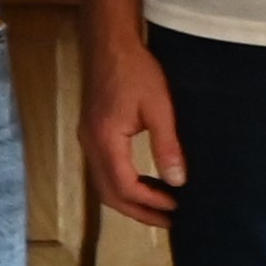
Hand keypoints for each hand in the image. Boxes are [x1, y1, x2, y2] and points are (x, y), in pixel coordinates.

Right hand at [85, 26, 187, 228]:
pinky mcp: (92, 132)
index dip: (150, 202)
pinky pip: (103, 169)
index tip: (177, 209)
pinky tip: (144, 180)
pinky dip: (123, 183)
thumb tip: (178, 182)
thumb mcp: (159, 108)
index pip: (123, 186)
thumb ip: (167, 146)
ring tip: (159, 205)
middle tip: (168, 221)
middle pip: (108, 192)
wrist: (109, 44)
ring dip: (129, 199)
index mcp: (106, 140)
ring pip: (102, 183)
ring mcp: (88, 138)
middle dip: (137, 211)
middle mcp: (91, 144)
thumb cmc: (136, 72)